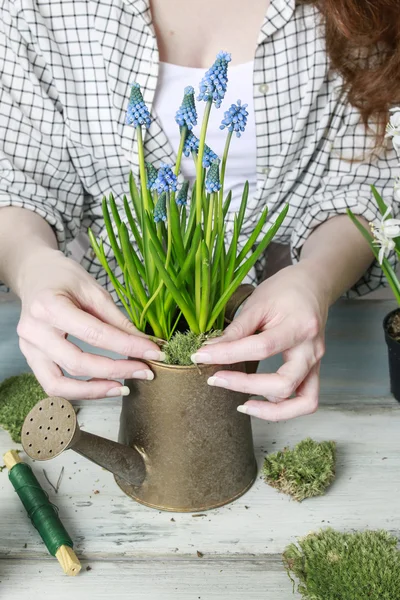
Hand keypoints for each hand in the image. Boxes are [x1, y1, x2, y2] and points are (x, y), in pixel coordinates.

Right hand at [16, 248, 163, 398]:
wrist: (34, 273)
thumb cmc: (64, 278)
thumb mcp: (93, 290)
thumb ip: (117, 319)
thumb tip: (146, 343)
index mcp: (49, 306)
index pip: (96, 334)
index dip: (128, 346)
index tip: (154, 353)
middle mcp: (34, 330)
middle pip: (78, 363)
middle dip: (117, 370)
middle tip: (146, 372)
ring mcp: (28, 348)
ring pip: (60, 384)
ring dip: (95, 390)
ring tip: (123, 387)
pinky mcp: (30, 358)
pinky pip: (52, 385)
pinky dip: (77, 391)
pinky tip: (101, 387)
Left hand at [191, 263, 327, 420]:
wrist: (313, 285)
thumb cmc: (285, 290)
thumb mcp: (258, 302)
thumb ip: (237, 329)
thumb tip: (210, 349)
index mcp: (299, 326)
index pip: (261, 348)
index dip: (228, 355)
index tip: (201, 356)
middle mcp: (312, 349)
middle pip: (283, 383)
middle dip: (246, 386)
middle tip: (216, 378)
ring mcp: (317, 363)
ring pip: (303, 402)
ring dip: (271, 410)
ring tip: (242, 405)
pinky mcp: (314, 371)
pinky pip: (305, 400)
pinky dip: (283, 408)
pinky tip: (258, 401)